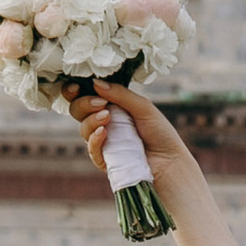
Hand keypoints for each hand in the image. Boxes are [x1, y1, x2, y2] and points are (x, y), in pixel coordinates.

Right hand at [68, 76, 186, 180]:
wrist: (170, 162)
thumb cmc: (160, 133)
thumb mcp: (143, 108)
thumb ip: (120, 95)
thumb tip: (95, 83)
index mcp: (111, 106)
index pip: (85, 96)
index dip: (75, 91)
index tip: (75, 87)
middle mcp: (103, 123)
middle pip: (78, 110)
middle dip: (84, 104)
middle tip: (100, 103)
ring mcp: (103, 142)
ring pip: (83, 129)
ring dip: (91, 121)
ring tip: (106, 117)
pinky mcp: (105, 160)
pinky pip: (92, 149)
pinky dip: (95, 139)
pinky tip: (104, 132)